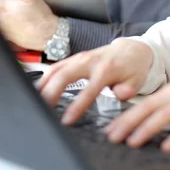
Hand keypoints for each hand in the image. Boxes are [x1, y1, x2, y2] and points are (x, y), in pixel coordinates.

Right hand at [38, 38, 153, 123]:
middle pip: (65, 75)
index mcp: (106, 69)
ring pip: (57, 69)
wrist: (131, 50)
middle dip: (51, 92)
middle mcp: (90, 61)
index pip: (89, 88)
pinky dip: (44, 78)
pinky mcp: (74, 58)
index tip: (67, 120)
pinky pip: (55, 67)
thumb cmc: (132, 68)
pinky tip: (36, 90)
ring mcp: (80, 58)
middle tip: (41, 110)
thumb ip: (128, 89)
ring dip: (43, 85)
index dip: (77, 105)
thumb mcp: (137, 80)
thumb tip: (119, 94)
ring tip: (33, 102)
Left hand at [105, 84, 169, 152]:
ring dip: (148, 128)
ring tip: (134, 141)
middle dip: (129, 123)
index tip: (110, 131)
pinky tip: (167, 147)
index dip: (124, 118)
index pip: (142, 105)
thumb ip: (162, 114)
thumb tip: (136, 128)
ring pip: (166, 115)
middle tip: (114, 137)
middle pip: (149, 108)